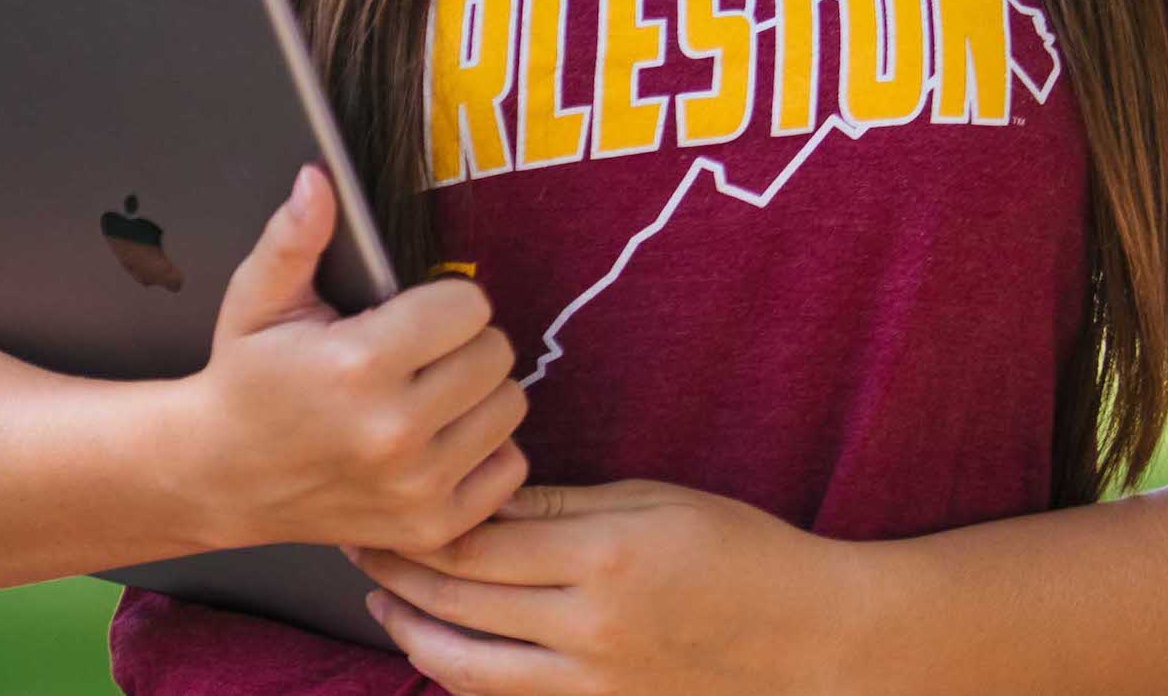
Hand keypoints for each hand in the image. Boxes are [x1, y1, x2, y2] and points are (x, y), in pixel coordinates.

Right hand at [169, 162, 529, 557]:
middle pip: (497, 354)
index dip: (441, 301)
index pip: (468, 305)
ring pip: (511, 407)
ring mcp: (417, 486)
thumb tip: (319, 180)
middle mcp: (395, 431)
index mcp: (358, 365)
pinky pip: (510, 467)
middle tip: (418, 354)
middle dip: (462, 343)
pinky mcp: (432, 525)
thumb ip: (295, 237)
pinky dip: (483, 450)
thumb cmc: (247, 381)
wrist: (221, 476)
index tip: (410, 315)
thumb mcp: (257, 300)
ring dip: (477, 395)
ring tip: (427, 394)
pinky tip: (437, 439)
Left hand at [341, 478, 862, 695]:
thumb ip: (563, 502)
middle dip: (395, 569)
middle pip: (458, 599)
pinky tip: (438, 647)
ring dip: (412, 631)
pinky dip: (460, 674)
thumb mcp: (654, 501)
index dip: (417, 521)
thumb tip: (484, 491)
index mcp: (602, 556)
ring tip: (381, 600)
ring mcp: (593, 680)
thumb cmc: (742, 554)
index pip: (477, 539)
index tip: (381, 497)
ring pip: (467, 665)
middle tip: (356, 540)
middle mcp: (588, 626)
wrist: (811, 639)